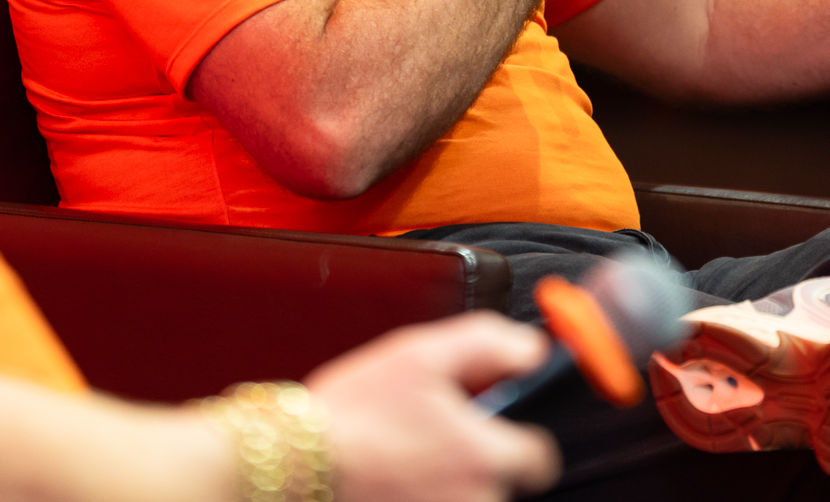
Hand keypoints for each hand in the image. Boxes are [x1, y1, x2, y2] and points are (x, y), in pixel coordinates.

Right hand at [309, 312, 559, 501]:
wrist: (290, 463)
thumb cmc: (351, 413)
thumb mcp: (420, 353)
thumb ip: (488, 343)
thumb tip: (531, 349)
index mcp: (486, 457)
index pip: (539, 458)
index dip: (519, 437)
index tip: (491, 428)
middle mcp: (476, 501)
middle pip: (501, 485)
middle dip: (475, 464)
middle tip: (431, 441)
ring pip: (467, 499)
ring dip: (446, 483)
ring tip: (402, 460)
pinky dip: (419, 496)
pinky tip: (390, 479)